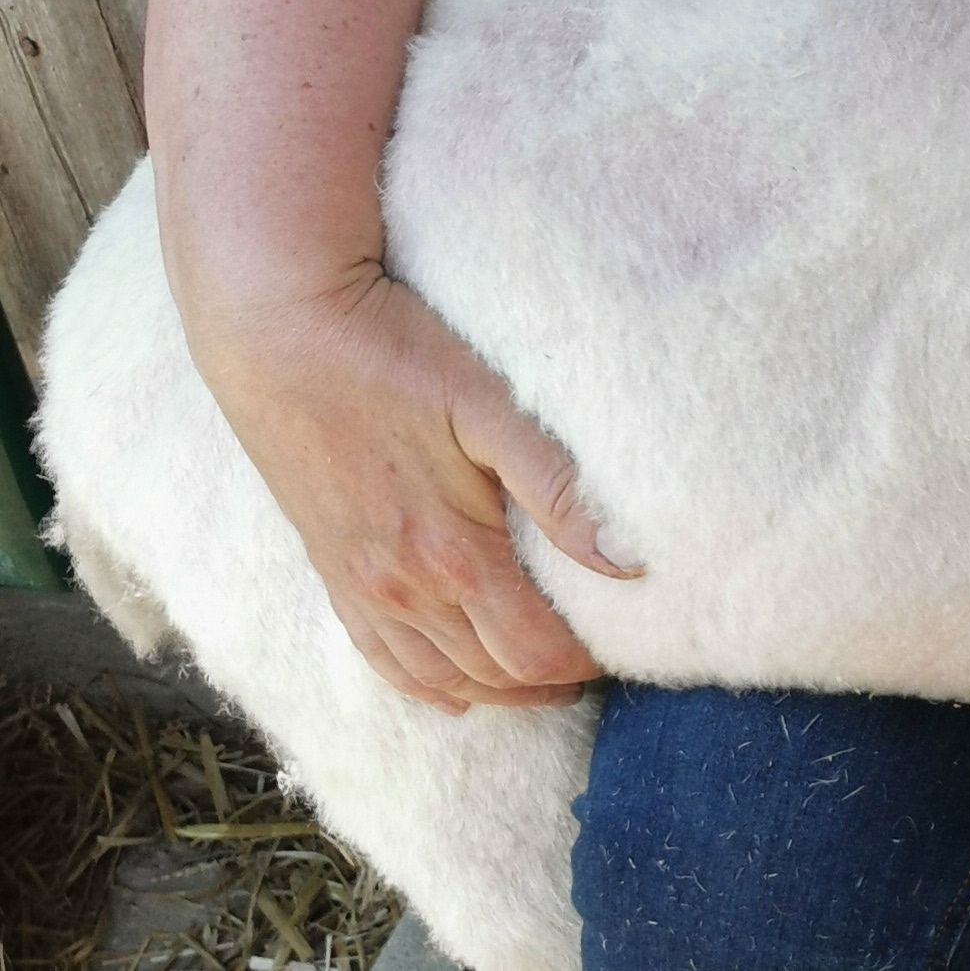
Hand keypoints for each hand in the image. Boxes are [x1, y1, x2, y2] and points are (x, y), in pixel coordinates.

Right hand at [189, 263, 635, 712]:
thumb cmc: (395, 360)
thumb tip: (625, 560)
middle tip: (598, 667)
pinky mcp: (332, 572)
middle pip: (492, 672)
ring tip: (545, 684)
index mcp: (453, 555)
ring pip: (438, 678)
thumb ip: (558, 486)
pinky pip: (381, 659)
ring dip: (495, 691)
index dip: (583, 660)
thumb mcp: (490, 408)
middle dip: (548, 680)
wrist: (282, 338)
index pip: (534, 648)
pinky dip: (425, 686)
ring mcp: (360, 588)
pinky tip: (453, 692)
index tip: (623, 648)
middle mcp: (403, 591)